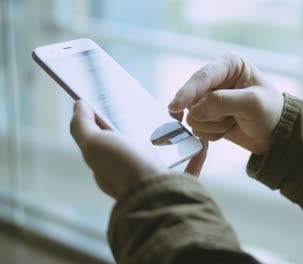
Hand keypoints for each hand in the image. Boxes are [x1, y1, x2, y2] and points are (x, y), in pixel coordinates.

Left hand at [70, 101, 207, 198]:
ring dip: (173, 138)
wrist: (158, 196)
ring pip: (166, 155)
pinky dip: (196, 153)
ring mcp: (156, 179)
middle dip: (145, 126)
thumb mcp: (94, 144)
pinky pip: (190, 166)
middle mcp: (131, 174)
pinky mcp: (179, 184)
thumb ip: (82, 125)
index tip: (120, 100)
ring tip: (180, 119)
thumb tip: (79, 105)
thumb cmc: (124, 169)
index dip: (110, 119)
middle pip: (138, 145)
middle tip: (154, 106)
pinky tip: (201, 140)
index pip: (107, 139)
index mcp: (109, 166)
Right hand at [169, 53, 283, 154]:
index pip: (202, 77)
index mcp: (229, 65)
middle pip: (193, 98)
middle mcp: (216, 79)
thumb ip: (222, 103)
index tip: (175, 107)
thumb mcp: (252, 103)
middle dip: (211, 114)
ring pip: (193, 116)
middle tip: (231, 118)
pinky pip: (197, 128)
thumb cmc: (270, 112)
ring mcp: (209, 98)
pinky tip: (227, 128)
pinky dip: (212, 133)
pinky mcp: (206, 116)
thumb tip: (193, 112)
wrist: (275, 135)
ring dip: (213, 125)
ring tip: (232, 121)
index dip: (187, 92)